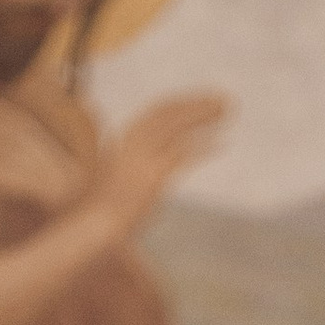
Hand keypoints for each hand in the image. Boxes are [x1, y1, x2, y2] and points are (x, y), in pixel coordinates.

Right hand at [92, 92, 228, 229]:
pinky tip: (221, 144)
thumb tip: (143, 154)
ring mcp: (143, 157)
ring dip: (204, 116)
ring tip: (227, 111)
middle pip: (170, 111)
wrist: (97, 224)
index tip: (201, 100)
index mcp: (127, 136)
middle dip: (197, 103)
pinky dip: (204, 147)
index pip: (158, 110)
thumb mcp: (115, 173)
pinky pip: (183, 154)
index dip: (182, 103)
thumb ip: (131, 158)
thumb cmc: (104, 205)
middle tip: (222, 100)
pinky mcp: (154, 176)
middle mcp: (134, 140)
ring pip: (178, 125)